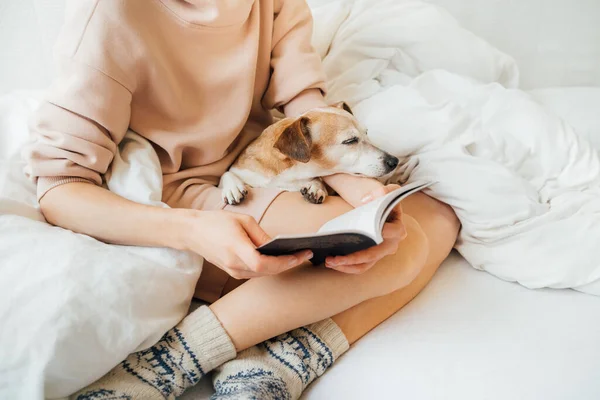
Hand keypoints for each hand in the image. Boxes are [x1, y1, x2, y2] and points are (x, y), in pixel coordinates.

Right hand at [182, 210, 312, 278]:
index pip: (263, 263)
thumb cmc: (217, 222)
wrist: (193, 232)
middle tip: (306, 253)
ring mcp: (233, 271)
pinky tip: (281, 259)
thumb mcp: (242, 220)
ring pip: (263, 274)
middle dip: (289, 264)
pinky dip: (270, 267)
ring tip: (298, 255)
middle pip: (267, 271)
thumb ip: (261, 235)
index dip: (284, 262)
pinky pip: (256, 273)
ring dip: (281, 267)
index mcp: (236, 248)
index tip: (300, 254)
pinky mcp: (233, 272)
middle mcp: (234, 264)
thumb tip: (277, 245)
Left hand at [324, 184, 406, 273]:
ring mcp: (380, 254)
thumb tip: (365, 200)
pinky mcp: (371, 259)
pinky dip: (346, 267)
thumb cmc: (384, 202)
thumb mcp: (388, 192)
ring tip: (328, 262)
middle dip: (352, 258)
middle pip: (372, 255)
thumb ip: (382, 191)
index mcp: (398, 229)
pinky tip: (332, 263)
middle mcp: (391, 245)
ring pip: (364, 265)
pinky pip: (359, 267)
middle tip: (333, 258)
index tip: (365, 233)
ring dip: (346, 266)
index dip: (381, 233)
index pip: (391, 232)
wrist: (381, 211)